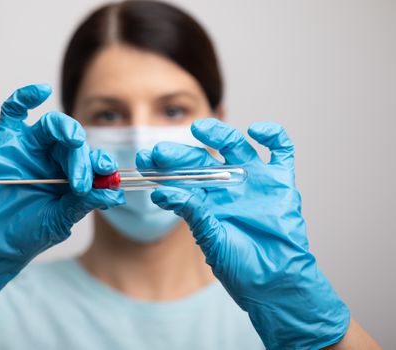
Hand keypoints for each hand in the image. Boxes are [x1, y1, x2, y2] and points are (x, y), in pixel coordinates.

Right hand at [0, 84, 123, 305]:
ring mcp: (28, 149)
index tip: (107, 176)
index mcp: (69, 175)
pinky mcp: (4, 144)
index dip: (100, 164)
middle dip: (82, 157)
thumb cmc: (26, 232)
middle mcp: (51, 158)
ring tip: (74, 141)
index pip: (89, 159)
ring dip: (66, 129)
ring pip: (51, 126)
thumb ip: (84, 203)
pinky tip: (41, 91)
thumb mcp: (60, 219)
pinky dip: (24, 98)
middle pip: (73, 141)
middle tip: (82, 180)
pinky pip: (12, 114)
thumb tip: (115, 192)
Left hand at [137, 118, 349, 348]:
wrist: (276, 283)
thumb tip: (163, 191)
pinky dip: (272, 136)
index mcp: (206, 200)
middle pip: (202, 159)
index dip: (162, 167)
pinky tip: (256, 131)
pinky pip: (280, 151)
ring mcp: (254, 180)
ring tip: (200, 129)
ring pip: (236, 146)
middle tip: (161, 151)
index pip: (180, 177)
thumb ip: (193, 213)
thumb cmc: (241, 266)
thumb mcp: (211, 239)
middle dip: (180, 153)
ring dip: (218, 134)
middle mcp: (227, 186)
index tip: (144, 161)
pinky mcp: (280, 181)